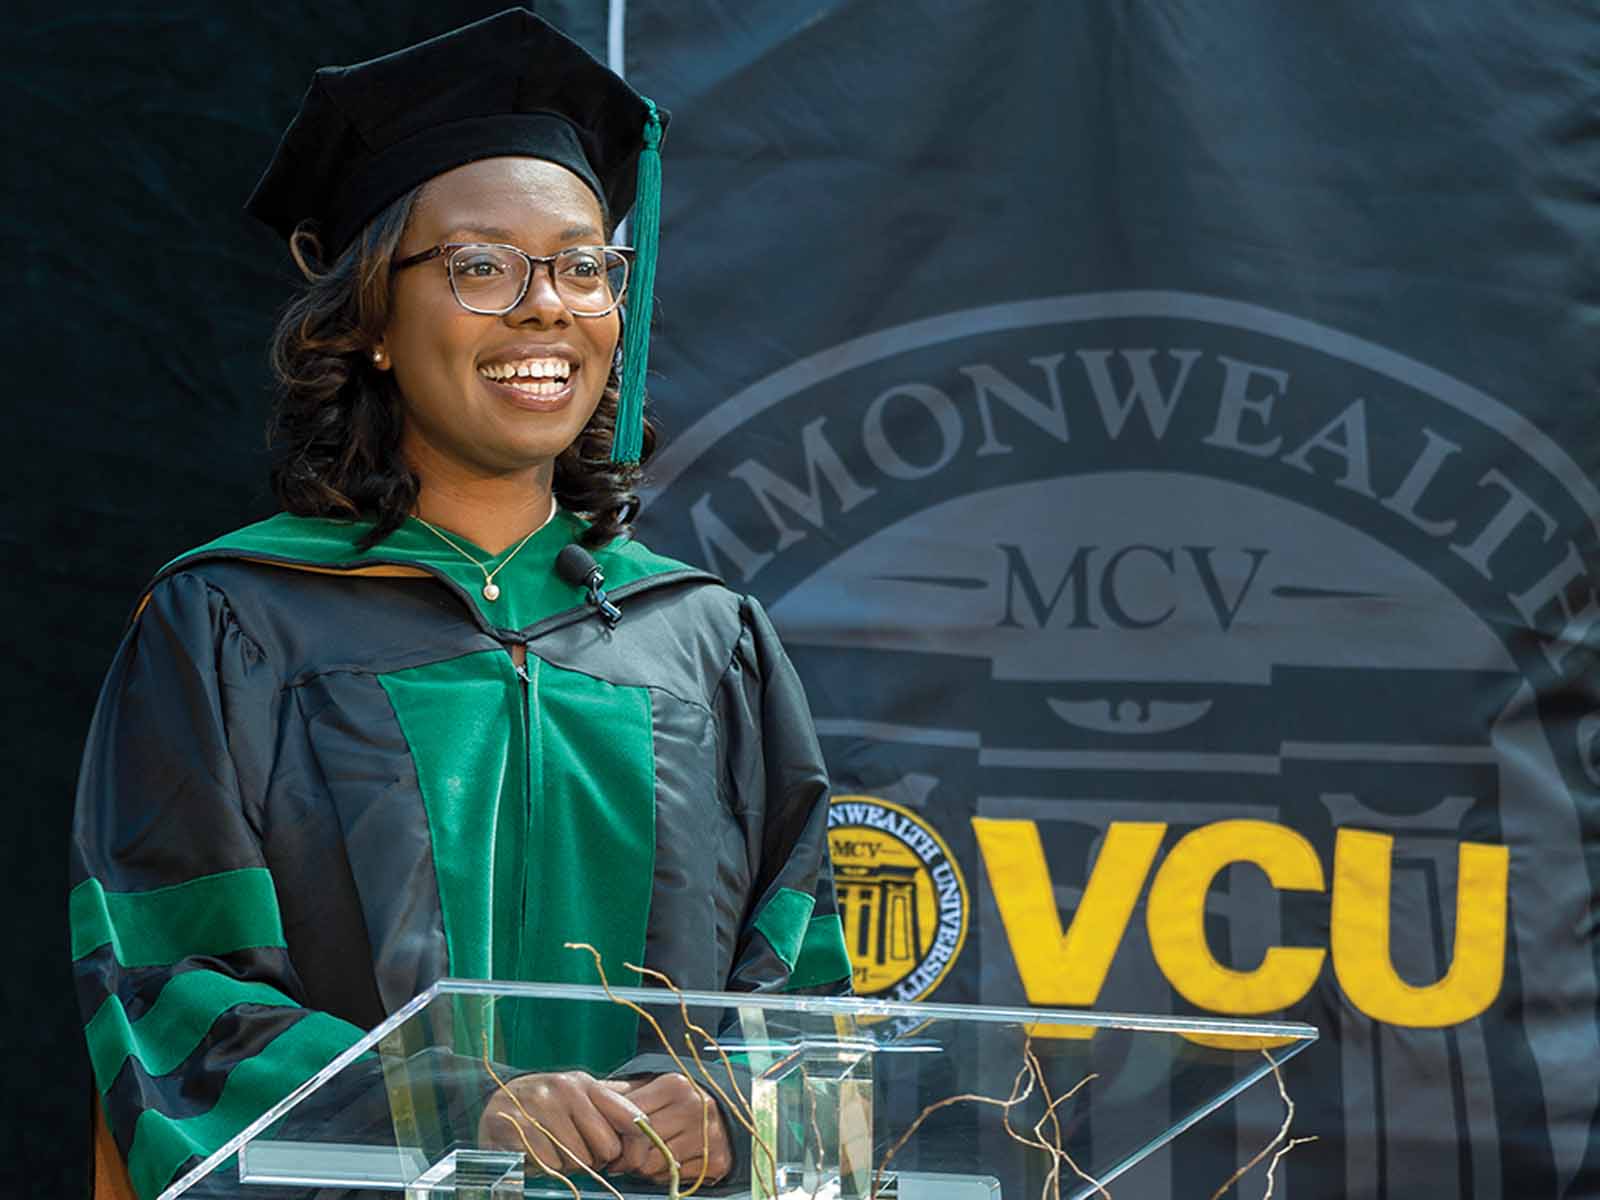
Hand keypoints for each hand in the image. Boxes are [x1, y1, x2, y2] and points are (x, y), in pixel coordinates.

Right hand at [478, 1070, 646, 1175]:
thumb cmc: (547, 1105)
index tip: (623, 1158)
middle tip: (579, 1152)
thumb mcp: (579, 1097)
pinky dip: (546, 1167)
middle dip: (596, 1160)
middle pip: (607, 1147)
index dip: (634, 1146)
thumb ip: (611, 1105)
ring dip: (568, 1166)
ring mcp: (540, 1106)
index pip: (631, 1117)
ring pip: (578, 1160)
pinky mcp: (518, 1125)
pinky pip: (550, 1165)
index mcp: (586, 1084)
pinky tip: (538, 1153)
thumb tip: (648, 1122)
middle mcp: (565, 1089)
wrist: (496, 1103)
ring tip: (555, 1150)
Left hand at [602, 1073, 732, 1183]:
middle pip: (641, 1144)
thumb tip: (590, 1091)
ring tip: (644, 1158)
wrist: (729, 1114)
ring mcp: (708, 1135)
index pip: (630, 1116)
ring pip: (654, 1165)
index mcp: (675, 1084)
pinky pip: (674, 1178)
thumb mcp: (655, 1087)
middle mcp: (695, 1107)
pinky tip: (666, 1163)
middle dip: (626, 1155)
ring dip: (643, 1167)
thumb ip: (624, 1091)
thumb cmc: (680, 1100)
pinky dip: (665, 1175)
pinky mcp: (717, 1160)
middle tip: (622, 1156)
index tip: (608, 1139)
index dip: (613, 1132)